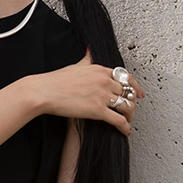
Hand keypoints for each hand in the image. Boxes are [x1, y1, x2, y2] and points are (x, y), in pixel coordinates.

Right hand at [26, 52, 144, 135]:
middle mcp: (104, 81)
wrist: (42, 92)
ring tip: (127, 121)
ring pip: (127, 107)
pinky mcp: (98, 110)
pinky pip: (119, 120)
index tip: (140, 94)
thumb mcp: (74, 66)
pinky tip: (124, 131)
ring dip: (130, 116)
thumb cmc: (54, 81)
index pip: (127, 78)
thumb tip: (90, 51)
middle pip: (129, 93)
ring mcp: (102, 96)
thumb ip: (86, 59)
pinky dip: (125, 127)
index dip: (137, 87)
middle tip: (129, 110)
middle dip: (132, 103)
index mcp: (100, 70)